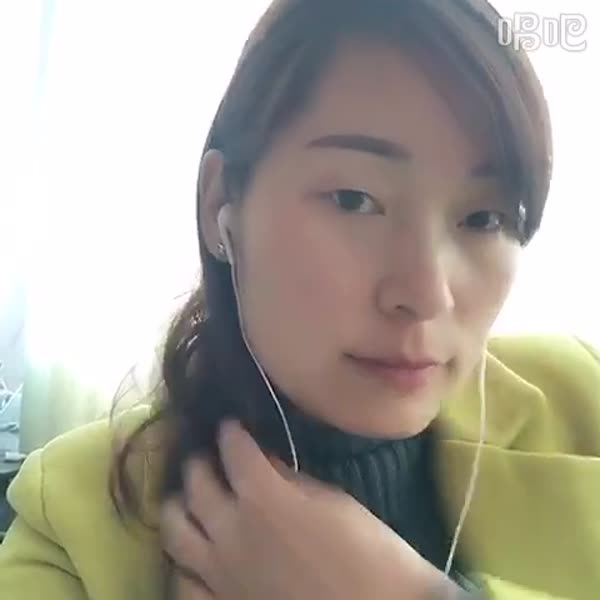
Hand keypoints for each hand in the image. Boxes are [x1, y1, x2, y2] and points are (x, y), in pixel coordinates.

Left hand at [161, 420, 456, 599]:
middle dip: (202, 460)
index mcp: (263, 498)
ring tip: (194, 498)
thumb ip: (290, 478)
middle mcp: (231, 531)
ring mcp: (220, 573)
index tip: (233, 425)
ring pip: (175, 529)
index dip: (231, 431)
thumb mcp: (333, 500)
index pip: (233, 449)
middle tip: (213, 455)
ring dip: (180, 505)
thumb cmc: (367, 552)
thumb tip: (264, 461)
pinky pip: (183, 582)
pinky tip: (196, 553)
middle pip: (196, 482)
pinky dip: (184, 562)